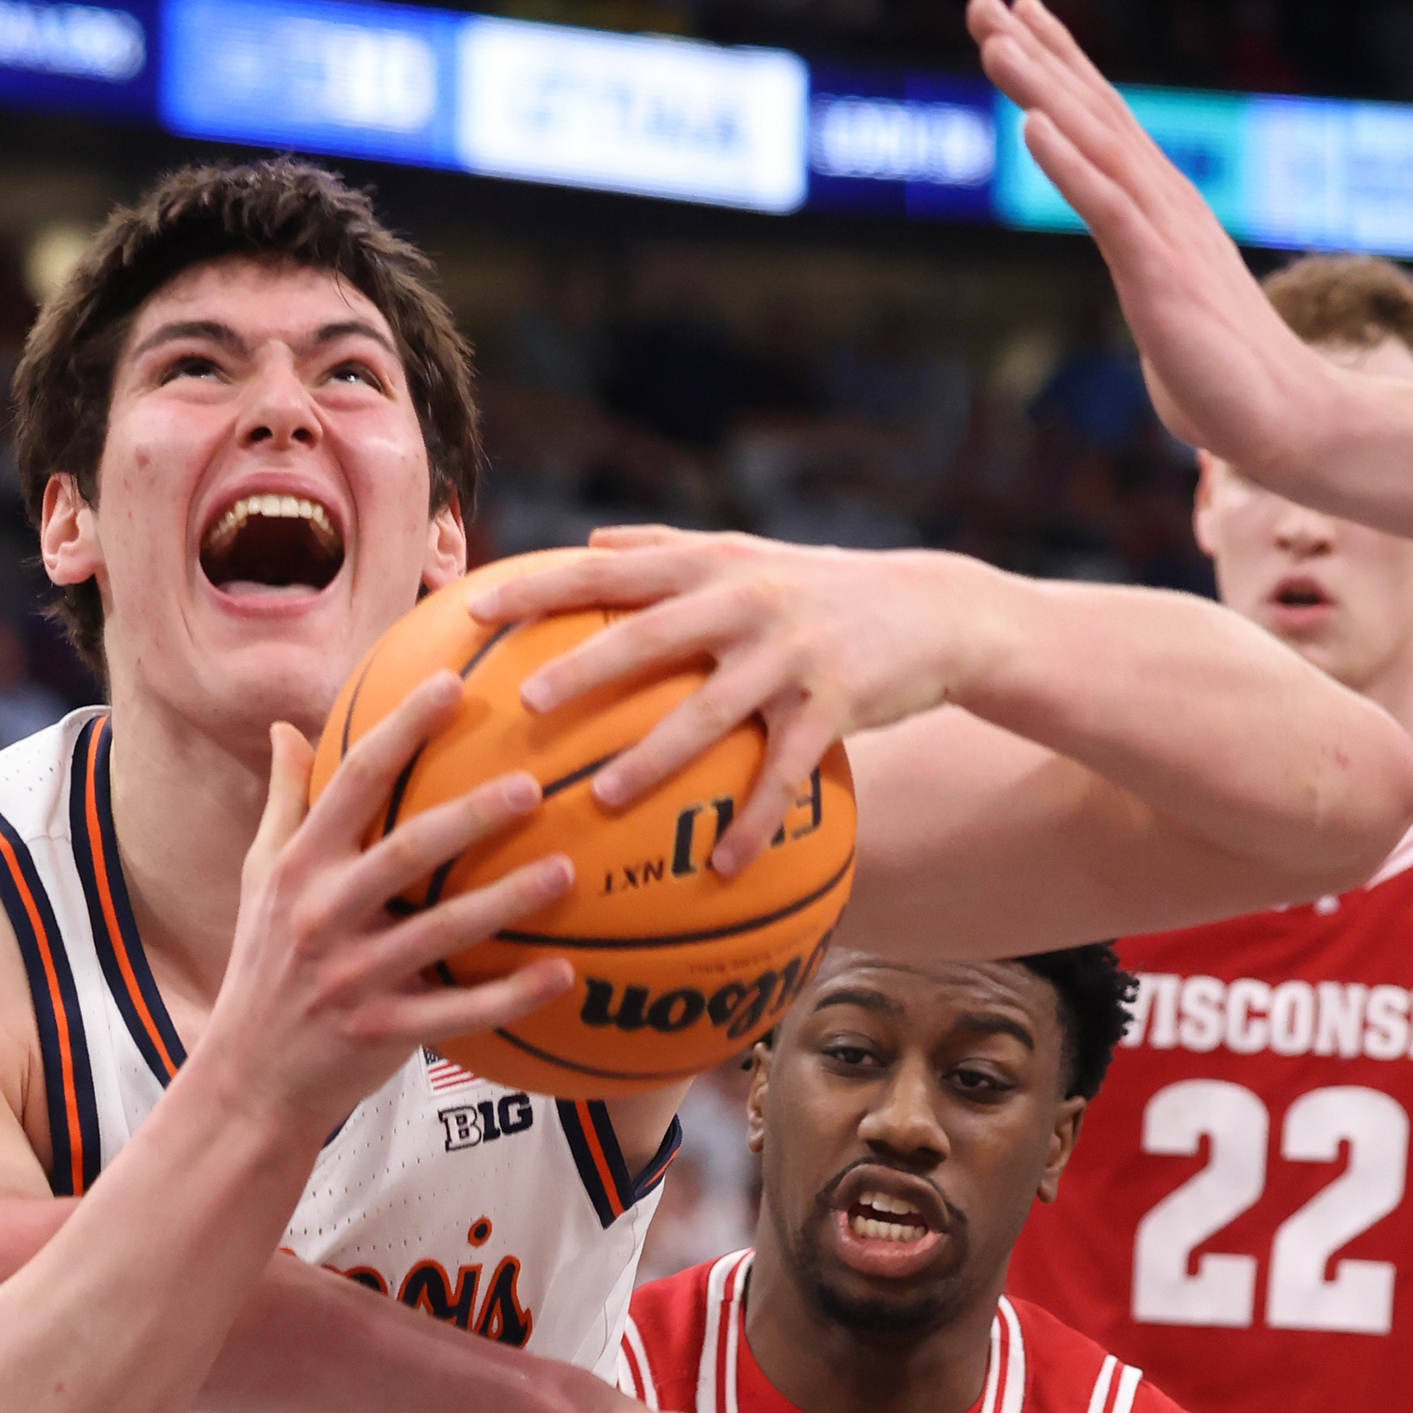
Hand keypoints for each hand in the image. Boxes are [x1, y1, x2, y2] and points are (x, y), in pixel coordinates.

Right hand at [198, 688, 576, 1146]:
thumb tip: (286, 726)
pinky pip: (456, 1013)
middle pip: (404, 852)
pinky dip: (510, 997)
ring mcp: (352, 979)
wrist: (247, 1080)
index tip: (452, 683)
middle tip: (531, 785)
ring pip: (440, 933)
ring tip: (566, 871)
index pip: (351, 782)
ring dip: (505, 901)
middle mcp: (322, 916)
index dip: (402, 729)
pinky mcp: (380, 1034)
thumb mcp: (258, 881)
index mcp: (298, 867)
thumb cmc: (264, 967)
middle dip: (469, 816)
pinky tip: (563, 973)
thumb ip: (282, 802)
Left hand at [466, 529, 994, 874]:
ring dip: (654, 758)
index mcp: (711, 565)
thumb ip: (665, 550)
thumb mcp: (746, 555)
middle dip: (587, 668)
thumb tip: (587, 545)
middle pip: (651, 634)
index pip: (610, 571)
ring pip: (710, 712)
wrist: (935, 610)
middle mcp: (746, 602)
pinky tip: (721, 867)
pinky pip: (785, 773)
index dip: (542, 589)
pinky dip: (754, 821)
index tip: (477, 614)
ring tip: (600, 801)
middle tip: (529, 705)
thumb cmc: (819, 587)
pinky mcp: (836, 704)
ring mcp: (791, 654)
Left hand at [966, 0, 1340, 483]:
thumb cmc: (1224, 380)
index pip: (1106, 121)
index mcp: (1162, 209)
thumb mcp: (1168, 315)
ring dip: (1042, 89)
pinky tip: (1031, 125)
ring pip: (1095, 143)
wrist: (1282, 421)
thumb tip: (1142, 301)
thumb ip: (1147, 286)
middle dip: (1036, 54)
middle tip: (982, 1)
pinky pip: (1107, 208)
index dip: (1062, 65)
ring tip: (993, 40)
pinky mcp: (1160, 275)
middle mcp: (1165, 203)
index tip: (1020, 17)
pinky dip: (1067, 164)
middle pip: (1093, 112)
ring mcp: (1164, 234)